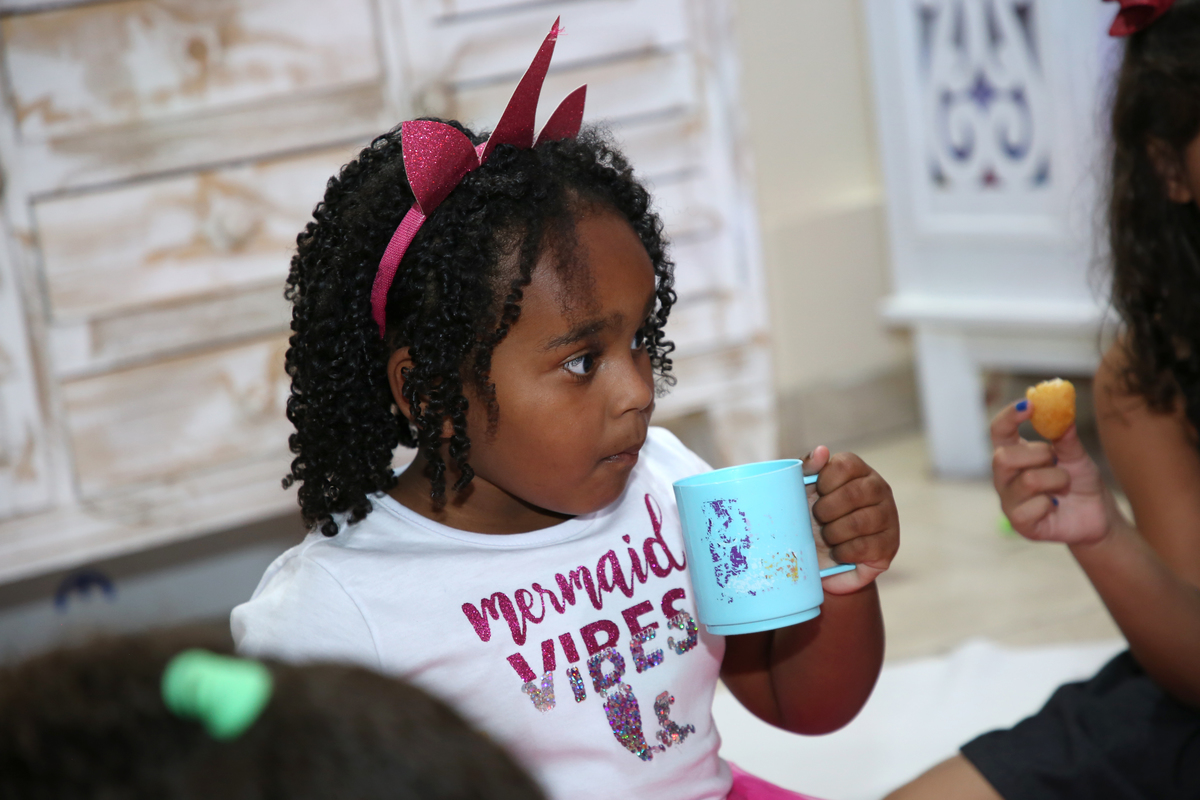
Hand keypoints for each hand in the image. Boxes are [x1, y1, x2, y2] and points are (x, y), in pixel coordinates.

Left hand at [802, 446, 899, 594]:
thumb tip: (821, 451)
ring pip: (859, 523)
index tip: (816, 494)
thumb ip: (807, 468)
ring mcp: (889, 516)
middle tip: (819, 519)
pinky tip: (838, 551)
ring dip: (833, 533)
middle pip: (854, 494)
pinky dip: (843, 552)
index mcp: (858, 470)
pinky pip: (864, 547)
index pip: (845, 465)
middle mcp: (879, 488)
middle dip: (826, 511)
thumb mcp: (802, 491)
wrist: (820, 558)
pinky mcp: (889, 544)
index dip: (824, 481)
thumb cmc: (811, 518)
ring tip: (827, 537)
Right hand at [991, 400, 1110, 544]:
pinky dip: (1052, 504)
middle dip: (1038, 454)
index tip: (1029, 404)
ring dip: (1057, 479)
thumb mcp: (1077, 455)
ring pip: (1027, 481)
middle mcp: (1004, 477)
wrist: (1098, 515)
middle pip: (1002, 457)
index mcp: (1013, 455)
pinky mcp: (1019, 523)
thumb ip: (1065, 436)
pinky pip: (1032, 507)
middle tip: (1056, 459)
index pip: (998, 432)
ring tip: (1065, 485)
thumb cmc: (1081, 482)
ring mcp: (1009, 501)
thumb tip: (1061, 411)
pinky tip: (1057, 507)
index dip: (1008, 416)